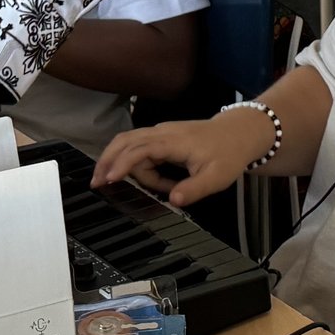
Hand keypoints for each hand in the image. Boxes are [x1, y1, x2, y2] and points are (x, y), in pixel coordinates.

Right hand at [93, 112, 270, 207]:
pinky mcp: (161, 138)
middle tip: (96, 182)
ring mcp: (161, 133)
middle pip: (125, 140)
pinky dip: (136, 166)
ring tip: (113, 183)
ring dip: (118, 162)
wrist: (239, 133)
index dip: (122, 164)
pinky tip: (152, 183)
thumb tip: (173, 201)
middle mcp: (163, 133)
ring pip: (129, 144)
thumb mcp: (216, 177)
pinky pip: (140, 150)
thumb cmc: (228, 153)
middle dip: (107, 159)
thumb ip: (193, 190)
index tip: (108, 179)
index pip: (141, 149)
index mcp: (174, 141)